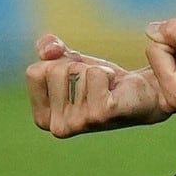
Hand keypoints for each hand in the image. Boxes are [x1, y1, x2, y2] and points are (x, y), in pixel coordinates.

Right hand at [24, 31, 167, 137]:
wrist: (140, 92)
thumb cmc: (101, 80)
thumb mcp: (68, 60)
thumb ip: (49, 48)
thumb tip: (49, 50)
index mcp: (43, 118)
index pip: (34, 71)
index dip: (57, 65)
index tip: (74, 79)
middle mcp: (58, 126)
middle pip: (53, 69)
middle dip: (76, 66)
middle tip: (94, 83)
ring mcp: (78, 123)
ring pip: (74, 70)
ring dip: (94, 71)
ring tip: (106, 87)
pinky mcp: (100, 115)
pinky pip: (95, 74)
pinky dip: (106, 74)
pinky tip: (115, 90)